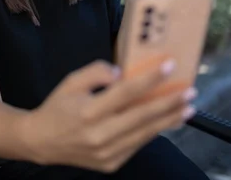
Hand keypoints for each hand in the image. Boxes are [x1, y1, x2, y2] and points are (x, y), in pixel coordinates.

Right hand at [21, 59, 196, 172]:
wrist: (40, 142)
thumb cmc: (57, 107)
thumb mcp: (71, 81)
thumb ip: (95, 72)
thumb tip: (121, 73)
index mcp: (88, 111)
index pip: (125, 93)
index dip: (149, 79)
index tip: (170, 66)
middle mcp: (99, 135)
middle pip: (142, 117)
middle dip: (169, 103)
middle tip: (190, 92)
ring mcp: (107, 153)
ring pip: (145, 134)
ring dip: (169, 120)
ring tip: (187, 108)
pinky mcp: (111, 164)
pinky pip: (137, 145)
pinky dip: (153, 132)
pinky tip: (165, 121)